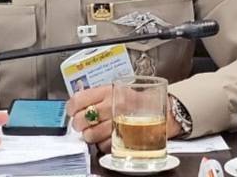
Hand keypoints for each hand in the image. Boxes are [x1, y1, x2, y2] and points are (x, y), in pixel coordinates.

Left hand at [67, 86, 182, 152]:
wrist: (164, 111)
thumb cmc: (139, 101)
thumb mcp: (118, 90)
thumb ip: (99, 96)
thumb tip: (79, 104)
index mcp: (108, 91)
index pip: (79, 99)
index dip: (72, 108)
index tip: (73, 111)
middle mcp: (112, 106)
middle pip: (82, 119)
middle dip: (79, 124)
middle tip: (82, 124)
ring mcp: (118, 123)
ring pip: (91, 135)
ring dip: (89, 136)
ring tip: (93, 132)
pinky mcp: (124, 139)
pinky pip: (104, 146)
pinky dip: (102, 145)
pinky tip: (107, 138)